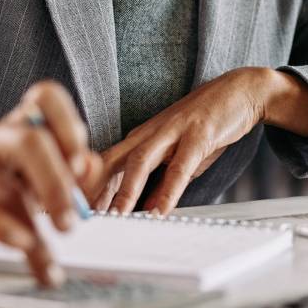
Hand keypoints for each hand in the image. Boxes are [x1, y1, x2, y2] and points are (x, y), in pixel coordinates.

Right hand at [0, 81, 100, 284]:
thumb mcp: (25, 189)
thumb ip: (61, 177)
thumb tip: (92, 165)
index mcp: (11, 131)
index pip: (43, 98)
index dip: (69, 125)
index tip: (81, 166)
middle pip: (30, 139)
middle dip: (58, 184)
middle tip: (71, 222)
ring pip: (6, 184)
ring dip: (34, 225)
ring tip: (45, 255)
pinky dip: (2, 227)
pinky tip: (20, 245)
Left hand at [94, 67, 307, 215]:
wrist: (240, 90)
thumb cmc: (206, 124)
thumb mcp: (177, 154)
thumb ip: (158, 180)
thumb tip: (143, 210)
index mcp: (139, 137)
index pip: (102, 164)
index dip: (83, 188)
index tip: (67, 212)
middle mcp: (148, 132)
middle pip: (110, 161)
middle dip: (91, 190)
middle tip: (76, 217)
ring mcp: (172, 131)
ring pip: (139, 162)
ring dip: (124, 191)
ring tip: (115, 218)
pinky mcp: (198, 134)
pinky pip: (179, 167)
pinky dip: (168, 191)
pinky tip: (161, 211)